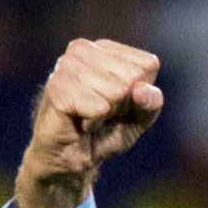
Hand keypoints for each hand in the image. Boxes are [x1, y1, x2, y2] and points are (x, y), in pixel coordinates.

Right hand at [16, 39, 162, 207]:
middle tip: (103, 112)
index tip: (120, 104)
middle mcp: (83, 49)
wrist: (72, 158)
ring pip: (116, 91)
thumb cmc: (106, 132)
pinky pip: (98, 107)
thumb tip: (141, 90)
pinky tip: (80, 122)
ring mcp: (65, 65)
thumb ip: (151, 102)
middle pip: (132, 77)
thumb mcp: (140, 118)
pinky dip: (95, 121)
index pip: (147, 64)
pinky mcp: (56, 87)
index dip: (140, 93)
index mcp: (107, 49)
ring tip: (90, 116)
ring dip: (107, 113)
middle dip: (123, 104)